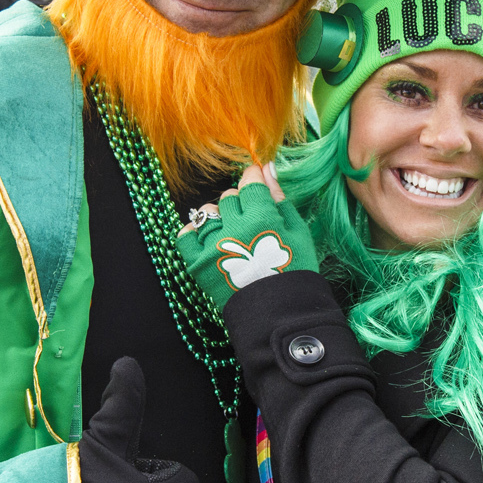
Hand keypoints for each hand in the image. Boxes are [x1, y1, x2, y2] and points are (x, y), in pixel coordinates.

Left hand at [176, 166, 318, 306]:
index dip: (254, 180)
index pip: (249, 182)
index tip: (257, 187)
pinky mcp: (198, 264)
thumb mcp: (298, 232)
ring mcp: (213, 247)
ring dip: (220, 217)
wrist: (278, 314)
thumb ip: (280, 198)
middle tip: (252, 221)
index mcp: (261, 218)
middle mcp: (233, 229)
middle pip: (229, 197)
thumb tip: (267, 168)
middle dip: (241, 203)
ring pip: (207, 213)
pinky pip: (185, 236)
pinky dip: (194, 232)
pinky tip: (209, 237)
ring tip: (233, 233)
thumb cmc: (294, 270)